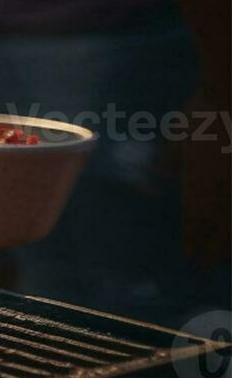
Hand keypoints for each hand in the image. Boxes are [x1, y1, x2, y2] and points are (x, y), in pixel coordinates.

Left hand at [180, 91, 230, 265]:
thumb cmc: (205, 112)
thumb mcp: (179, 137)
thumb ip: (167, 162)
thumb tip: (153, 181)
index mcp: (200, 179)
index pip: (197, 218)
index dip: (196, 241)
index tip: (194, 258)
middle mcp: (221, 185)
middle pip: (221, 226)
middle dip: (214, 247)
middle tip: (209, 265)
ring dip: (230, 240)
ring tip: (226, 256)